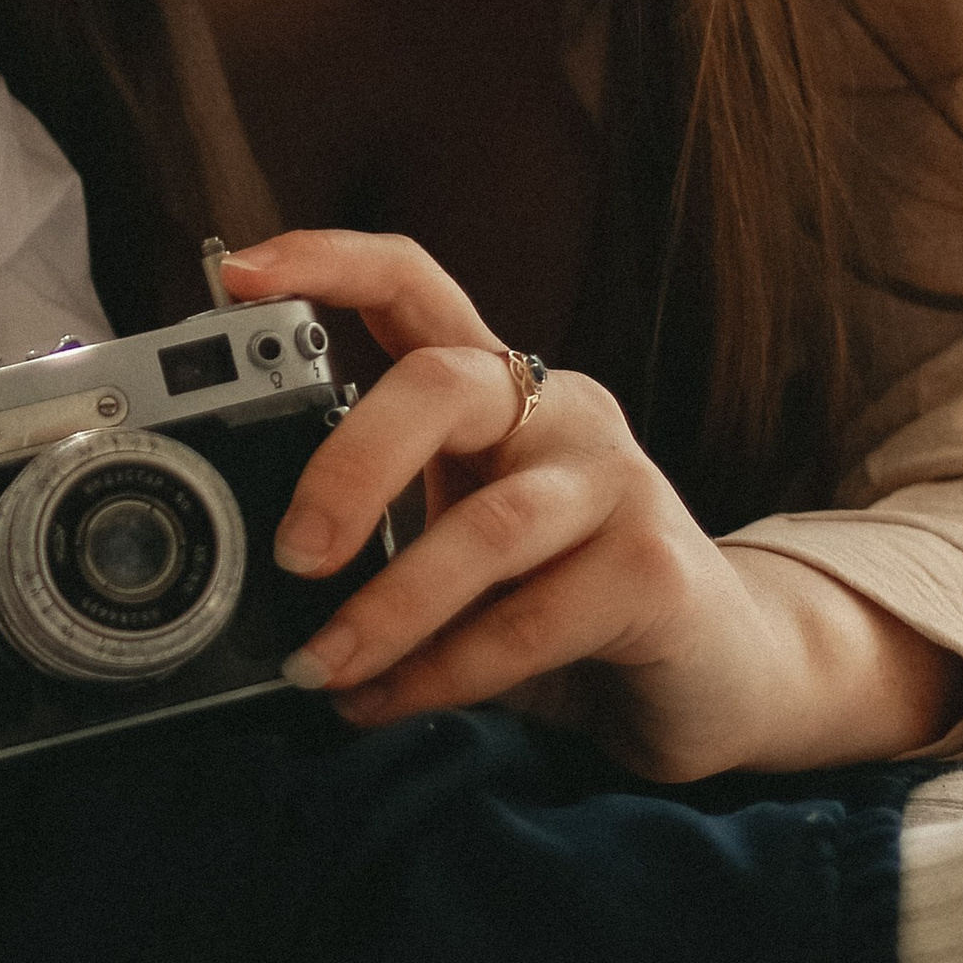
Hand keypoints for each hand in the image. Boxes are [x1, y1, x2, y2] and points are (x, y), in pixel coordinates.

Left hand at [225, 228, 962, 778]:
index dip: (327, 261)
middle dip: (349, 465)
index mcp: (495, 387)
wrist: (722, 675)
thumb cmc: (561, 600)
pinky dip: (442, 673)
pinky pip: (527, 622)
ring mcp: (616, 482)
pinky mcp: (654, 570)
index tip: (240, 273)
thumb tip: (244, 572)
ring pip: (485, 526)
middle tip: (290, 555)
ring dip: (386, 608)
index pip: (413, 284)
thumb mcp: (455, 547)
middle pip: (441, 383)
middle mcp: (559, 410)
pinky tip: (388, 701)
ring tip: (319, 666)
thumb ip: (377, 534)